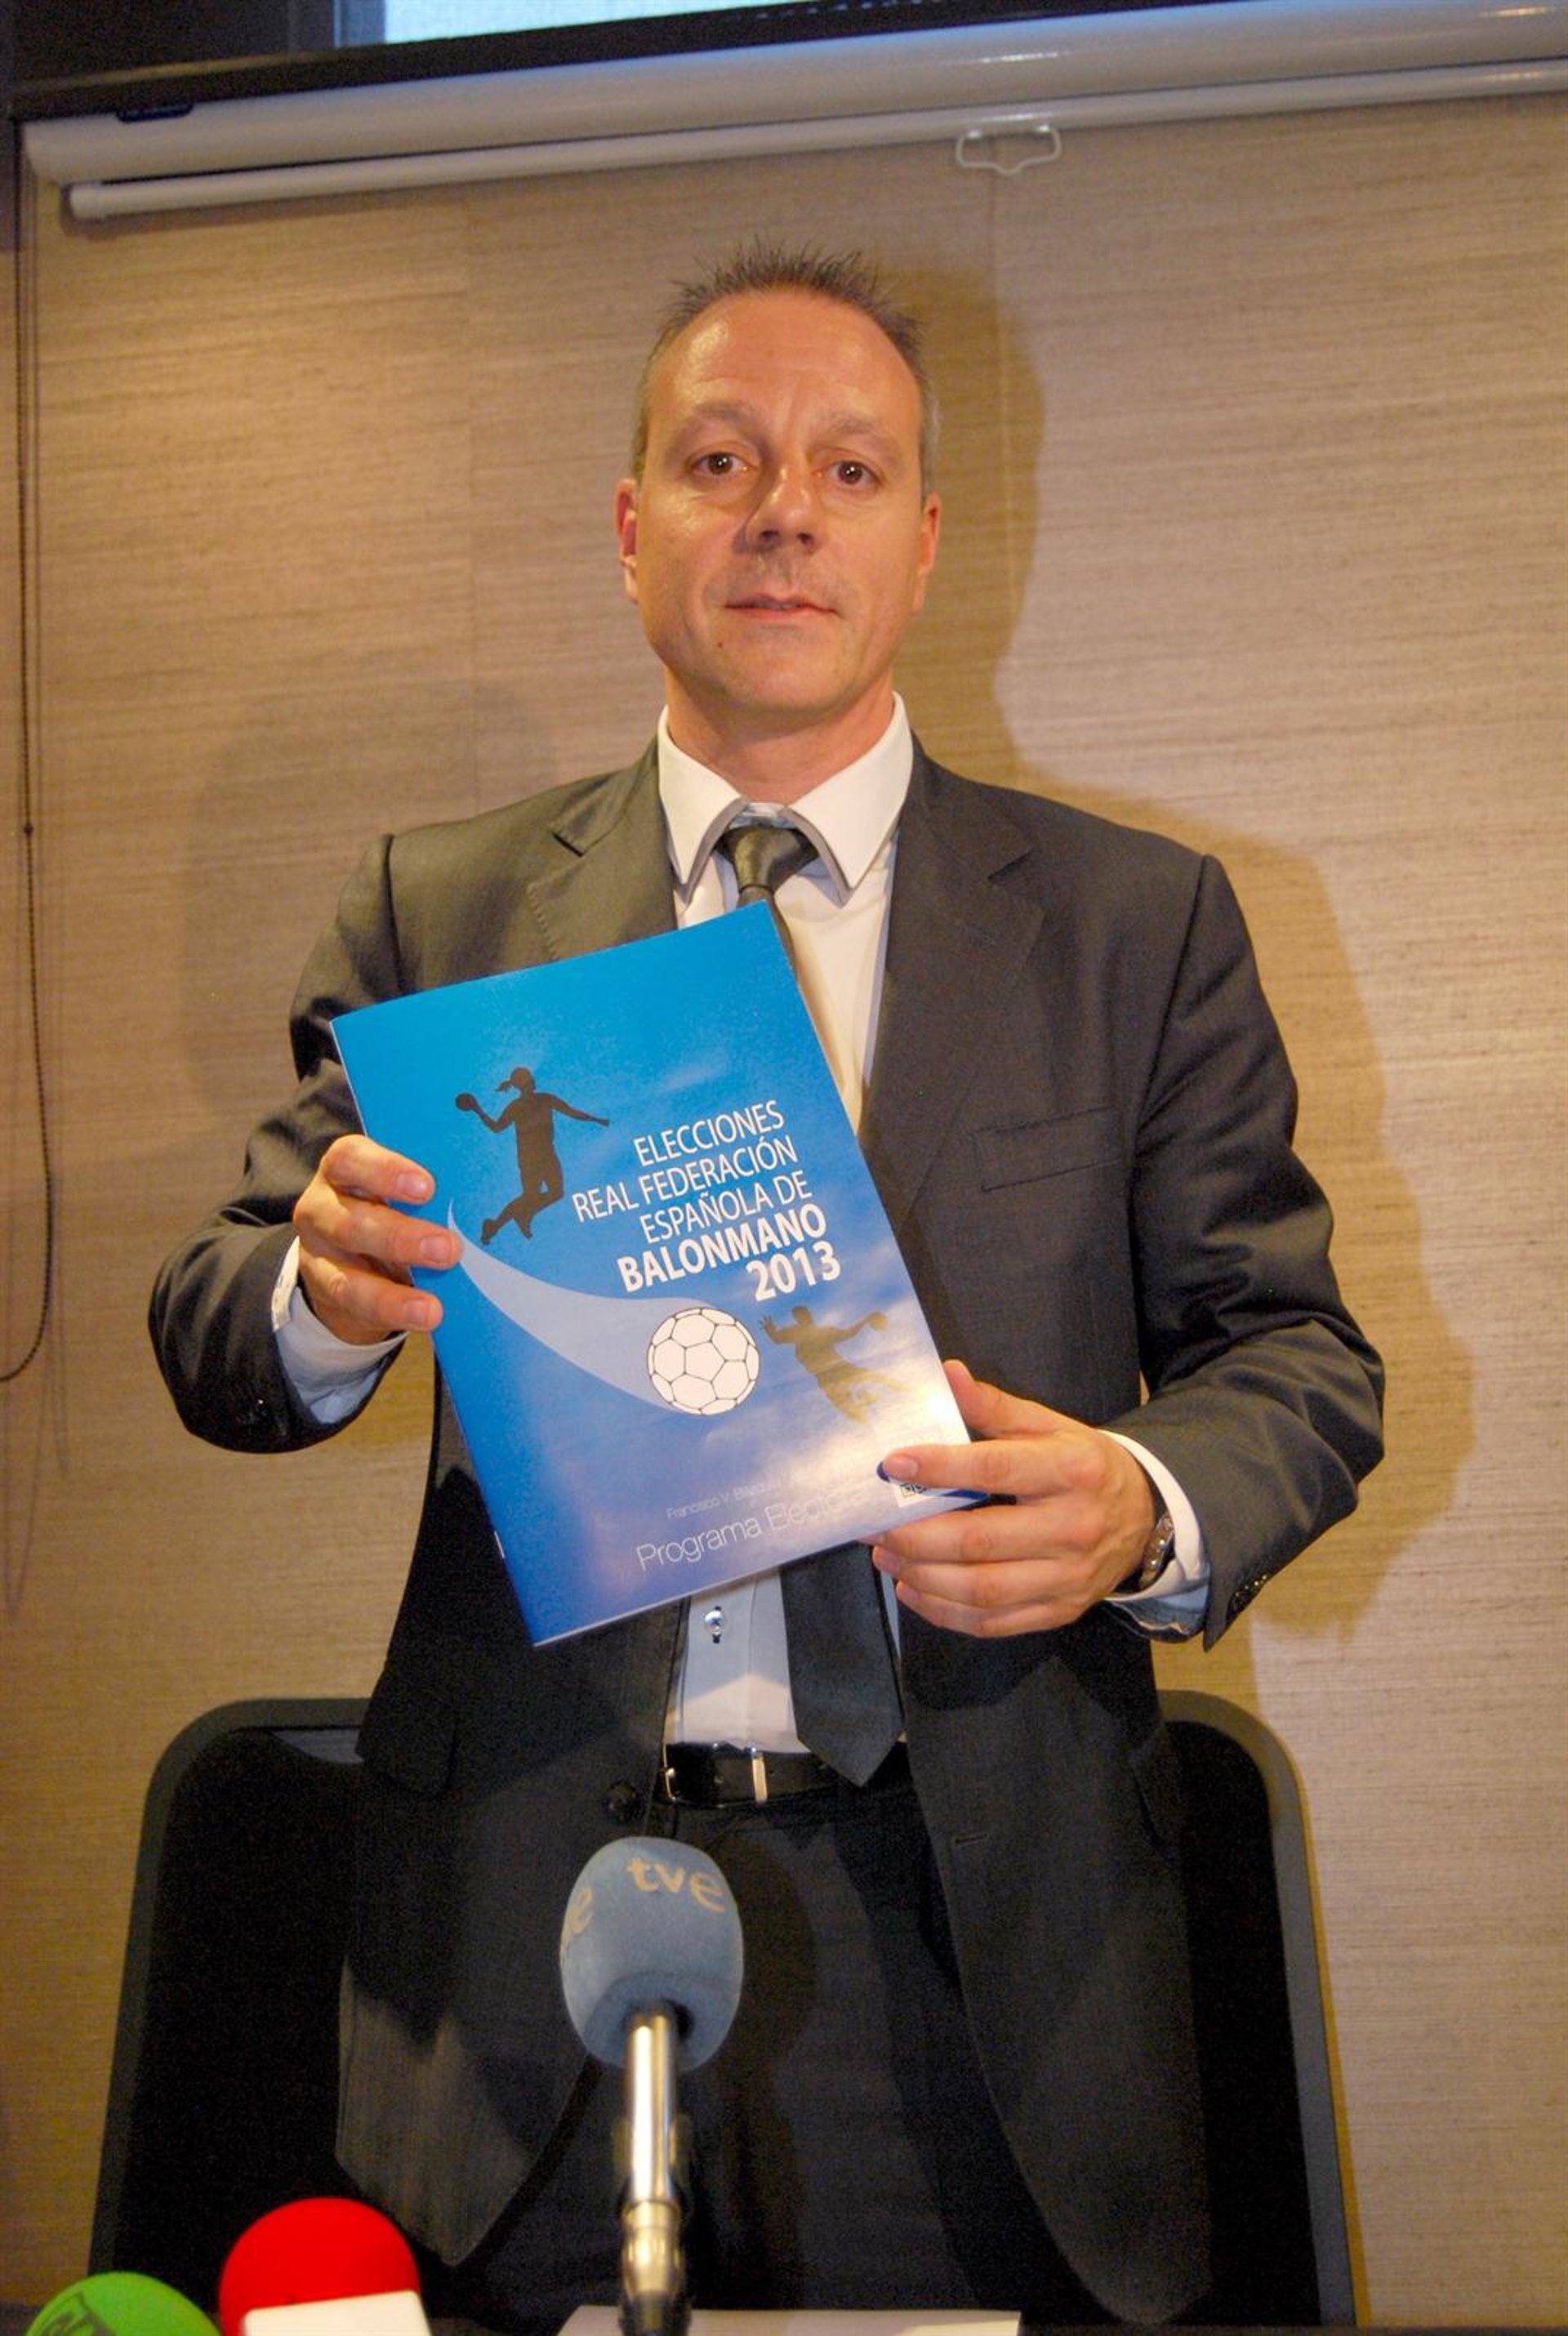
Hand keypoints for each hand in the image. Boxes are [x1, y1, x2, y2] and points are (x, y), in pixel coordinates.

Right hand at [292, 1134, 459, 1344]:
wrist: (354, 1257)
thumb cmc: (391, 1208)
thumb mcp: (403, 1193)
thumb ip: (430, 1195)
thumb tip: (485, 1201)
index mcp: (344, 1170)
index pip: (350, 1159)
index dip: (385, 1171)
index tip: (427, 1187)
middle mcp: (322, 1208)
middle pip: (349, 1221)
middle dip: (400, 1237)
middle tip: (448, 1248)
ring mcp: (319, 1254)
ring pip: (345, 1276)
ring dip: (391, 1295)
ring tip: (431, 1308)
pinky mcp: (325, 1292)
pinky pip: (353, 1307)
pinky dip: (390, 1313)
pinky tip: (424, 1317)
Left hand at [870, 1360, 1155, 1637]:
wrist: (1146, 1518)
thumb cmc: (1083, 1465)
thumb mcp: (1050, 1426)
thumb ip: (995, 1407)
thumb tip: (947, 1375)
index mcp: (1071, 1470)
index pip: (996, 1469)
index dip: (940, 1467)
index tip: (891, 1464)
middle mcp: (1073, 1527)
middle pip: (979, 1540)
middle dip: (915, 1535)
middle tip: (872, 1525)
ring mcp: (1068, 1577)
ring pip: (982, 1589)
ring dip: (922, 1576)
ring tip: (885, 1554)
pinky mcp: (1060, 1612)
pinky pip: (993, 1622)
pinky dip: (945, 1611)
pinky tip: (913, 1588)